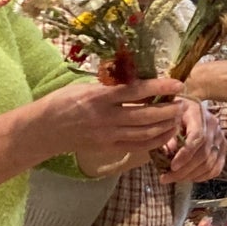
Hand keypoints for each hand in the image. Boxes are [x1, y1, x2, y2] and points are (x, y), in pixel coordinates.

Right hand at [39, 78, 185, 168]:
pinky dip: (155, 140)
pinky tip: (166, 133)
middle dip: (168, 110)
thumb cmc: (62, 101)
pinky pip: (137, 146)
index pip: (135, 91)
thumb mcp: (84, 85)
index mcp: (98, 97)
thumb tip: (137, 77)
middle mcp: (105, 117)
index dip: (159, 88)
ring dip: (165, 125)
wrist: (43, 129)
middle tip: (183, 102)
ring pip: (145, 133)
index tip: (177, 84)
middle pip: (145, 115)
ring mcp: (107, 135)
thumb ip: (110, 85)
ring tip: (178, 117)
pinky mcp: (108, 147)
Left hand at [161, 100, 226, 184]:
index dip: (185, 154)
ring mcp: (220, 137)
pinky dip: (203, 176)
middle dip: (184, 170)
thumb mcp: (167, 119)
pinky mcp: (223, 147)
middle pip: (204, 153)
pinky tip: (189, 178)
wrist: (187, 106)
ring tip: (174, 179)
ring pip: (210, 163)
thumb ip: (168, 135)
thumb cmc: (174, 113)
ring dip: (191, 175)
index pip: (198, 137)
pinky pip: (217, 167)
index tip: (172, 166)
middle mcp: (214, 125)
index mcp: (199, 113)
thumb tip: (170, 153)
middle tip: (166, 178)